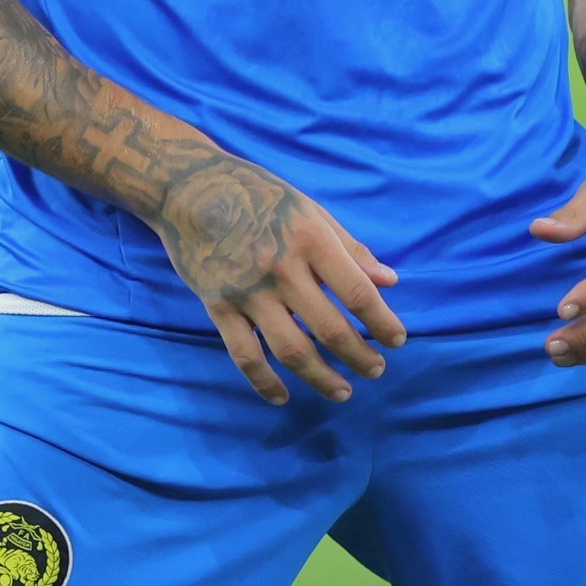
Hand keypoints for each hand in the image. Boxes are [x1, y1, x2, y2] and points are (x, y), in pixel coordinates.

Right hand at [147, 151, 404, 406]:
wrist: (188, 188)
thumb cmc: (258, 195)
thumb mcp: (311, 209)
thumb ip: (350, 248)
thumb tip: (390, 281)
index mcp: (311, 239)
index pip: (358, 293)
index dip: (383, 323)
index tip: (397, 341)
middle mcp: (283, 269)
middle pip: (330, 328)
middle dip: (359, 356)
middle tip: (376, 370)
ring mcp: (249, 292)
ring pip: (291, 350)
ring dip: (322, 378)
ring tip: (342, 391)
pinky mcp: (219, 306)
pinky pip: (245, 355)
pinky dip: (264, 382)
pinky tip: (282, 397)